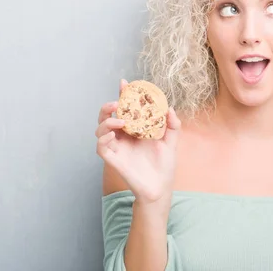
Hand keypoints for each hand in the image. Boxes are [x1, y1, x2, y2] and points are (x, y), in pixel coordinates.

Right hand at [95, 79, 180, 203]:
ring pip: (100, 129)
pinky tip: (113, 134)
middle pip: (107, 116)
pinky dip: (103, 138)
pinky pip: (101, 147)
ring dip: (106, 121)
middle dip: (108, 106)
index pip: (125, 109)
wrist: (161, 188)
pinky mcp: (113, 160)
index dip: (123, 95)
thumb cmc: (164, 166)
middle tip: (117, 102)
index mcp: (134, 129)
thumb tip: (169, 108)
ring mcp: (116, 148)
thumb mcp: (171, 142)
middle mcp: (122, 137)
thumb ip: (172, 125)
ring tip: (120, 120)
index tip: (125, 83)